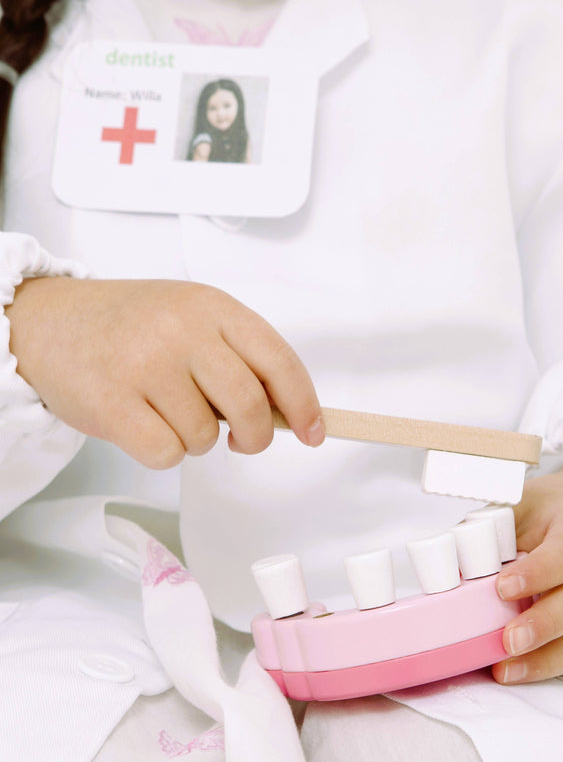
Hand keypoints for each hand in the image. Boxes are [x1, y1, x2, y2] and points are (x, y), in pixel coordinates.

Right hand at [7, 277, 323, 467]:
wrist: (47, 322)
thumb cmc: (131, 327)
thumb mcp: (194, 320)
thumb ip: (241, 356)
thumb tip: (292, 412)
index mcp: (213, 308)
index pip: (280, 361)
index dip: (305, 405)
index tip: (315, 432)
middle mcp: (182, 330)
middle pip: (251, 407)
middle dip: (255, 436)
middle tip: (241, 439)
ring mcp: (145, 364)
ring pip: (206, 436)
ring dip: (197, 440)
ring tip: (168, 412)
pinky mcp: (112, 401)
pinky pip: (167, 453)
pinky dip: (163, 452)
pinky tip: (144, 424)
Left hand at [492, 460, 562, 683]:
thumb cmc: (553, 513)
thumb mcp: (525, 503)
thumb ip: (493, 526)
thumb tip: (450, 562)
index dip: (539, 572)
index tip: (503, 588)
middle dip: (543, 625)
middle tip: (508, 639)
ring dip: (546, 658)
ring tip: (507, 669)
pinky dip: (552, 667)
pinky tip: (522, 671)